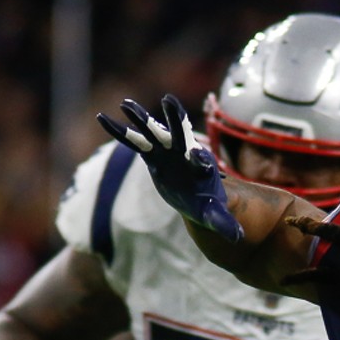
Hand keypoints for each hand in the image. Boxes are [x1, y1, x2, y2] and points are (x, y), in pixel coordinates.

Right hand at [96, 95, 242, 241]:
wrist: (195, 197)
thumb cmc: (207, 205)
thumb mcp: (215, 216)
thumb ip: (224, 224)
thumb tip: (237, 238)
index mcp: (202, 168)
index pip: (202, 160)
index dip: (200, 158)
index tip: (198, 157)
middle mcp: (184, 153)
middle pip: (181, 134)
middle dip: (176, 119)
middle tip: (170, 101)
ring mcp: (167, 151)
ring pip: (153, 131)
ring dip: (141, 118)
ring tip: (126, 104)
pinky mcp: (152, 155)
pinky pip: (133, 141)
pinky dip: (119, 130)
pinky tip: (102, 117)